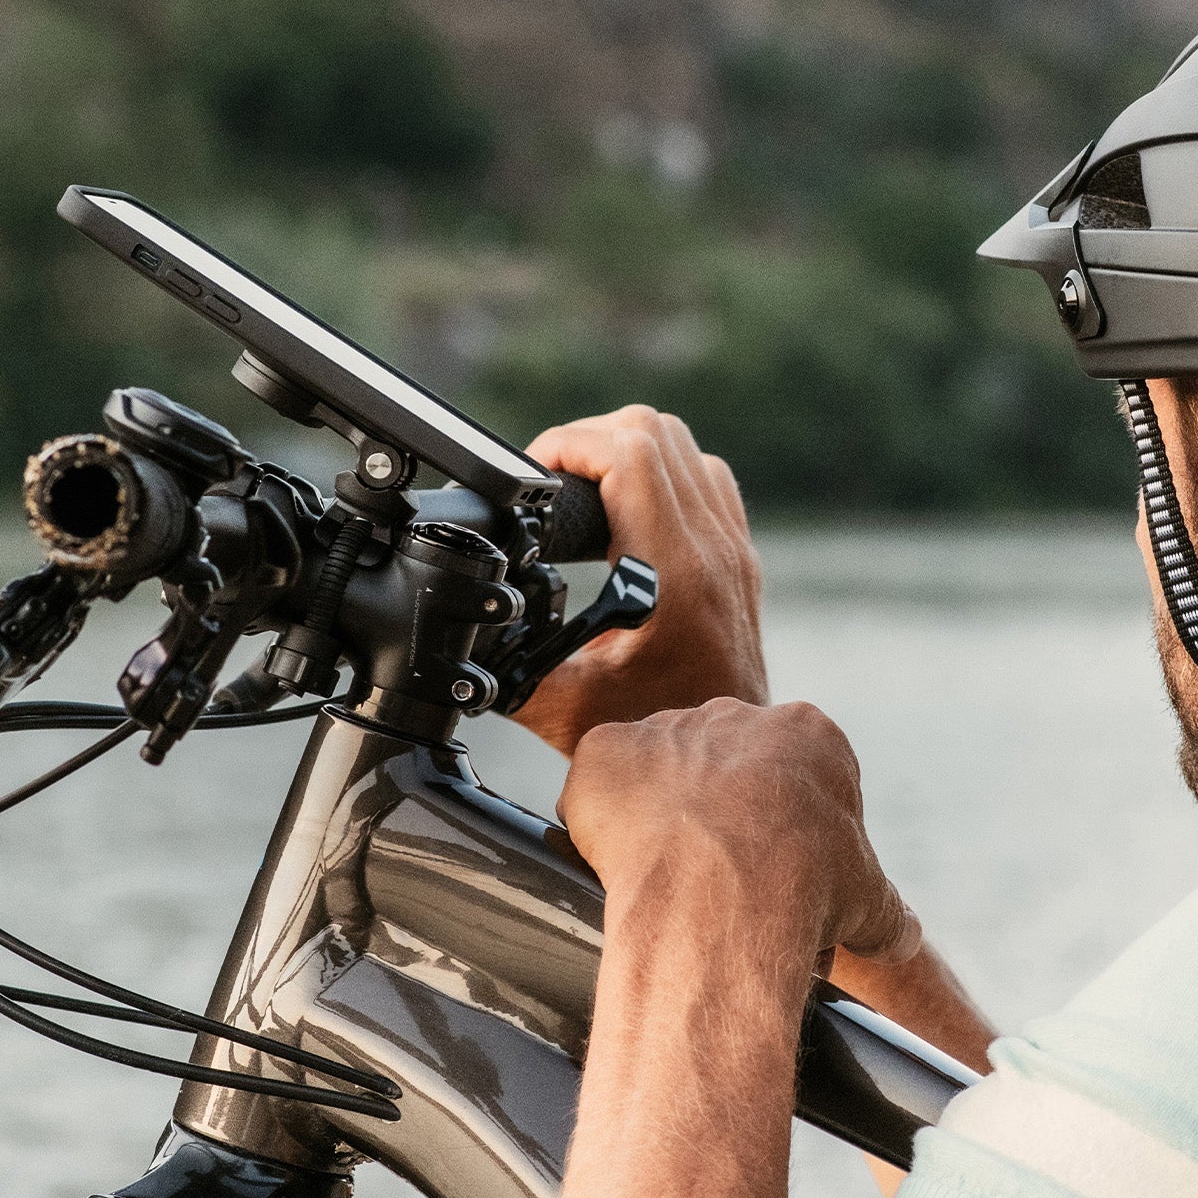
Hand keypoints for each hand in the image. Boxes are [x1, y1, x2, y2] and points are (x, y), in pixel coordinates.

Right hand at [520, 406, 767, 756]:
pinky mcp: (739, 557)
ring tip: (579, 487)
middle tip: (548, 479)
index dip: (568, 445)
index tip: (532, 476)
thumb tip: (458, 646)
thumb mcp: (566, 708)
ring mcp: (733, 548)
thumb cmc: (659, 737)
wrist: (733, 766)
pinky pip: (705, 477)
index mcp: (675, 572)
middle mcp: (714, 548)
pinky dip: (661, 473)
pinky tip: (625, 510)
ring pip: (684, 445)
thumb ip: (509, 671)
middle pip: (656, 431)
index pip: (630, 454)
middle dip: (589, 438)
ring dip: (625, 448)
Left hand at [559, 698, 921, 978]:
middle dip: (727, 823)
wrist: (720, 903)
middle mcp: (734, 715)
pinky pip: (598, 787)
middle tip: (726, 890)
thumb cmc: (802, 895)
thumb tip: (901, 933)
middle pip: (726, 769)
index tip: (782, 879)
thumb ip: (886, 909)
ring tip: (673, 887)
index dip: (790, 836)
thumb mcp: (869, 904)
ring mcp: (665, 728)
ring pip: (660, 776)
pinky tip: (623, 867)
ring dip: (664, 822)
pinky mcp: (604, 752)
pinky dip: (603, 823)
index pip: (797, 778)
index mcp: (809, 733)